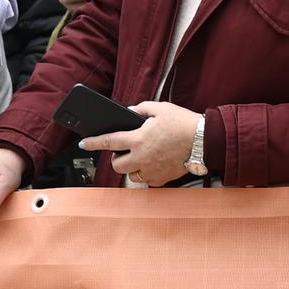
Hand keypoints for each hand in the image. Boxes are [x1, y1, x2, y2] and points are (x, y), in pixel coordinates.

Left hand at [81, 100, 201, 187]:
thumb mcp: (161, 108)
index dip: (92, 143)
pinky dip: (149, 174)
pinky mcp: (163, 178)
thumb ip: (142, 109)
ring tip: (143, 158)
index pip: (108, 142)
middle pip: (117, 166)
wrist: (204, 140)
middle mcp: (142, 157)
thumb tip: (131, 111)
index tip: (83, 144)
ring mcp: (152, 170)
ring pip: (132, 176)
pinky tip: (156, 165)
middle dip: (117, 160)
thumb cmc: (184, 123)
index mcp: (138, 139)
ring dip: (133, 168)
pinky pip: (149, 180)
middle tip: (125, 153)